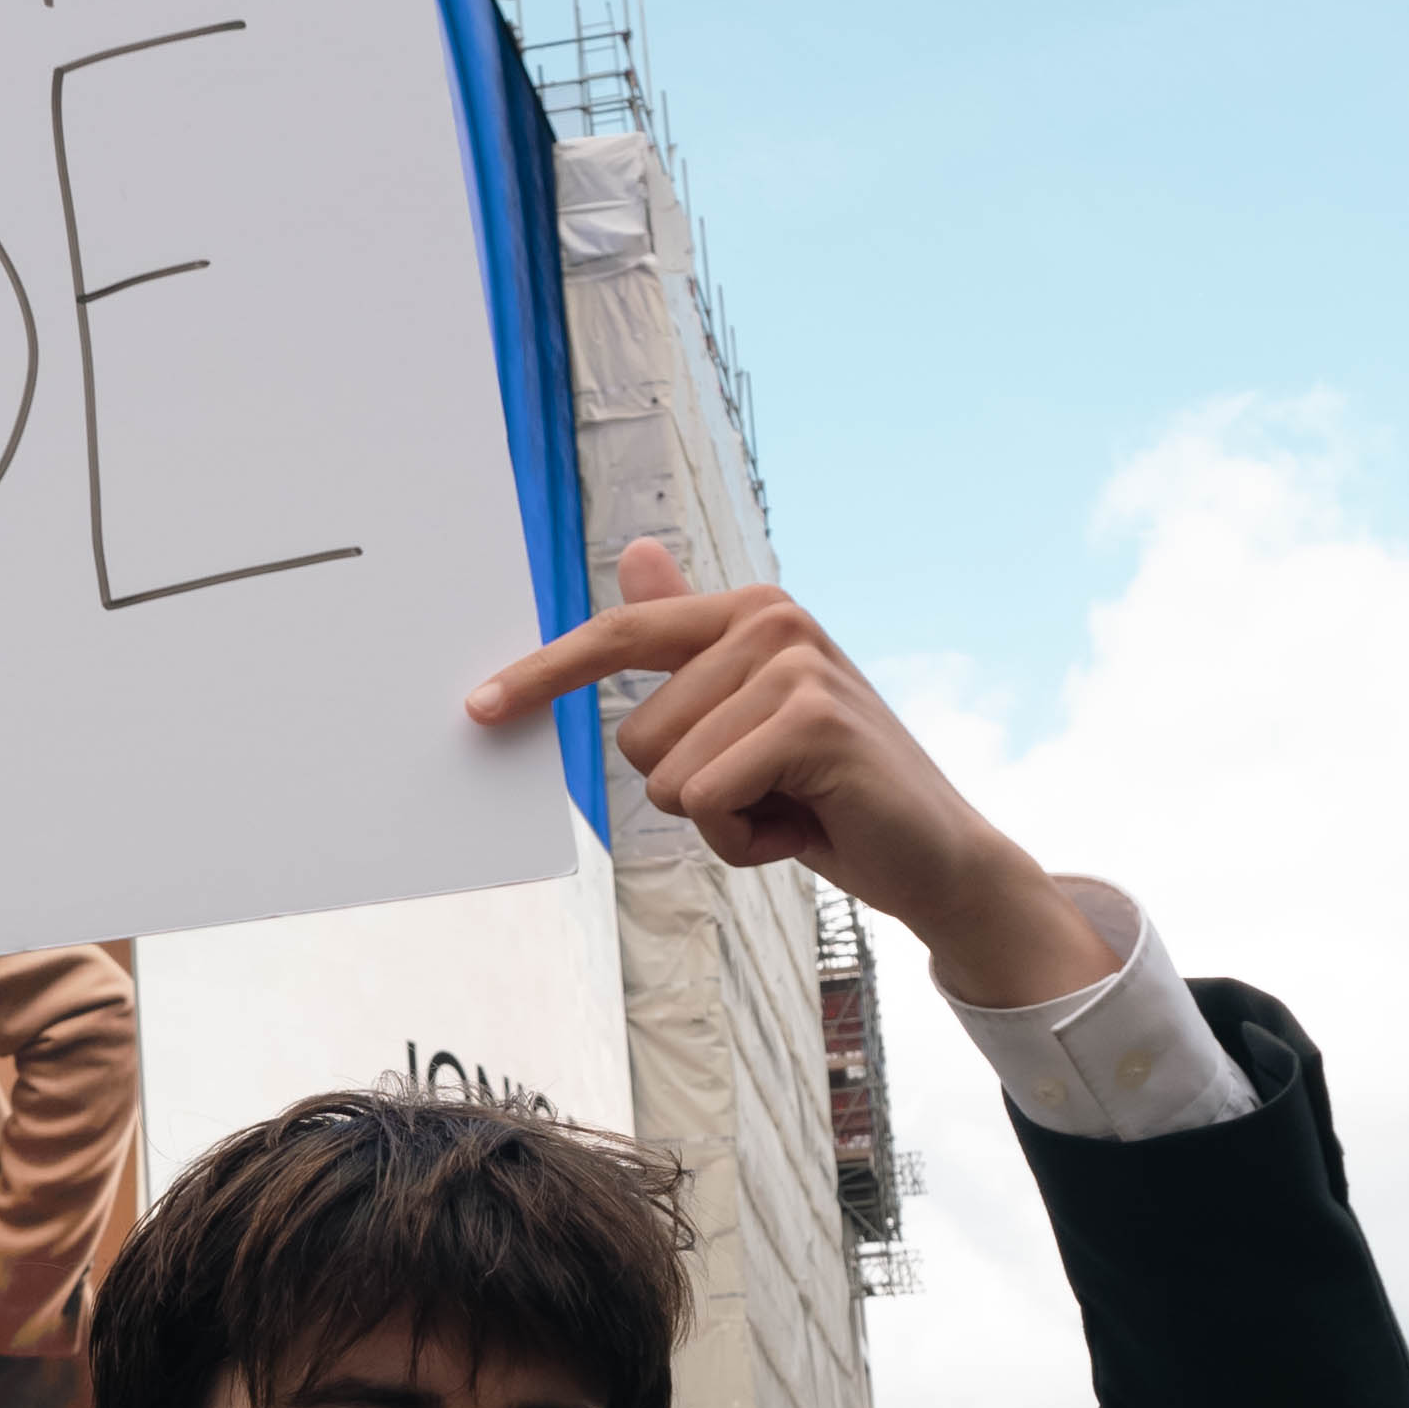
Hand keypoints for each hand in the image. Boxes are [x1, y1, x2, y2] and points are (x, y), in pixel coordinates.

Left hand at [472, 541, 1109, 1003]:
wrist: (932, 854)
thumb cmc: (828, 790)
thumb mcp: (747, 714)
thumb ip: (688, 638)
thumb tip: (634, 553)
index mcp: (747, 612)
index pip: (618, 636)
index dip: (542, 675)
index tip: (476, 710)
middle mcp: (772, 621)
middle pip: (635, 735)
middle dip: (690, 792)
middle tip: (771, 792)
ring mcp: (796, 665)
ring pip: (667, 777)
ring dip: (721, 821)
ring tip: (791, 807)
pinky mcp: (814, 720)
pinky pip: (707, 801)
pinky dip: (746, 840)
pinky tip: (806, 827)